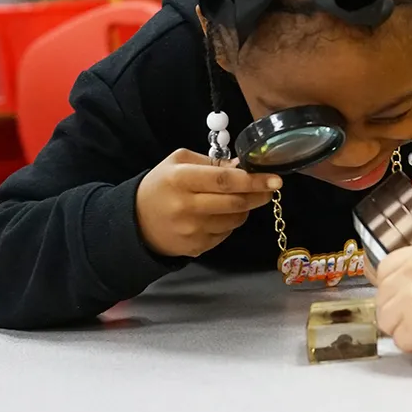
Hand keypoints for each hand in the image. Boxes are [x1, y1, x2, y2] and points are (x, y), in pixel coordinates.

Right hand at [136, 150, 280, 258]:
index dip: (253, 180)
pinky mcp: (197, 248)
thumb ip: (212, 162)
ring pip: (236, 219)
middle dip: (259, 194)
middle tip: (270, 188)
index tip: (275, 179)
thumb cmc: (161, 186)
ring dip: (245, 208)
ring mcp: (192, 231)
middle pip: (235, 202)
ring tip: (237, 199)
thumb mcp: (178, 163)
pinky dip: (230, 222)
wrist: (135, 223)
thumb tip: (244, 166)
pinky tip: (219, 214)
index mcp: (180, 180)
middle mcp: (186, 207)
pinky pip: (227, 233)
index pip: (224, 181)